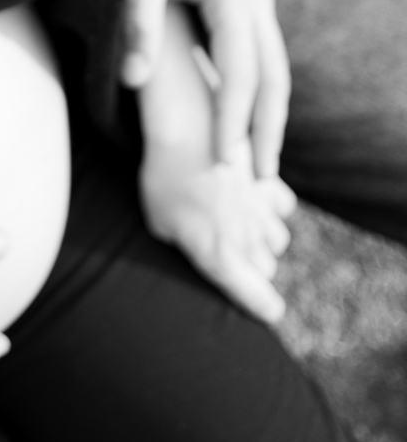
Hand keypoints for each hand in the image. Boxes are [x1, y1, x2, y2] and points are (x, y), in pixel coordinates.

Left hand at [123, 0, 289, 176]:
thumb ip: (138, 23)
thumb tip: (132, 82)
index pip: (241, 74)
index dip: (234, 123)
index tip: (225, 166)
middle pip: (273, 77)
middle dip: (268, 130)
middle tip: (261, 183)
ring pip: (272, 63)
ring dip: (267, 111)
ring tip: (259, 158)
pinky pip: (258, 47)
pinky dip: (257, 83)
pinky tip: (241, 105)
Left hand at [140, 137, 296, 324]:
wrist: (186, 129)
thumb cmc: (163, 181)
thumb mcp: (159, 224)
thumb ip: (183, 245)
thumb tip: (194, 246)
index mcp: (220, 258)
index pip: (258, 299)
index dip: (263, 308)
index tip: (268, 312)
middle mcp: (247, 239)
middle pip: (265, 270)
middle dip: (252, 271)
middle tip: (231, 258)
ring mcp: (261, 211)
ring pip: (277, 241)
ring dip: (261, 240)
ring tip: (238, 228)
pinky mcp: (268, 182)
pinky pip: (283, 208)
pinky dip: (272, 209)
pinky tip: (254, 200)